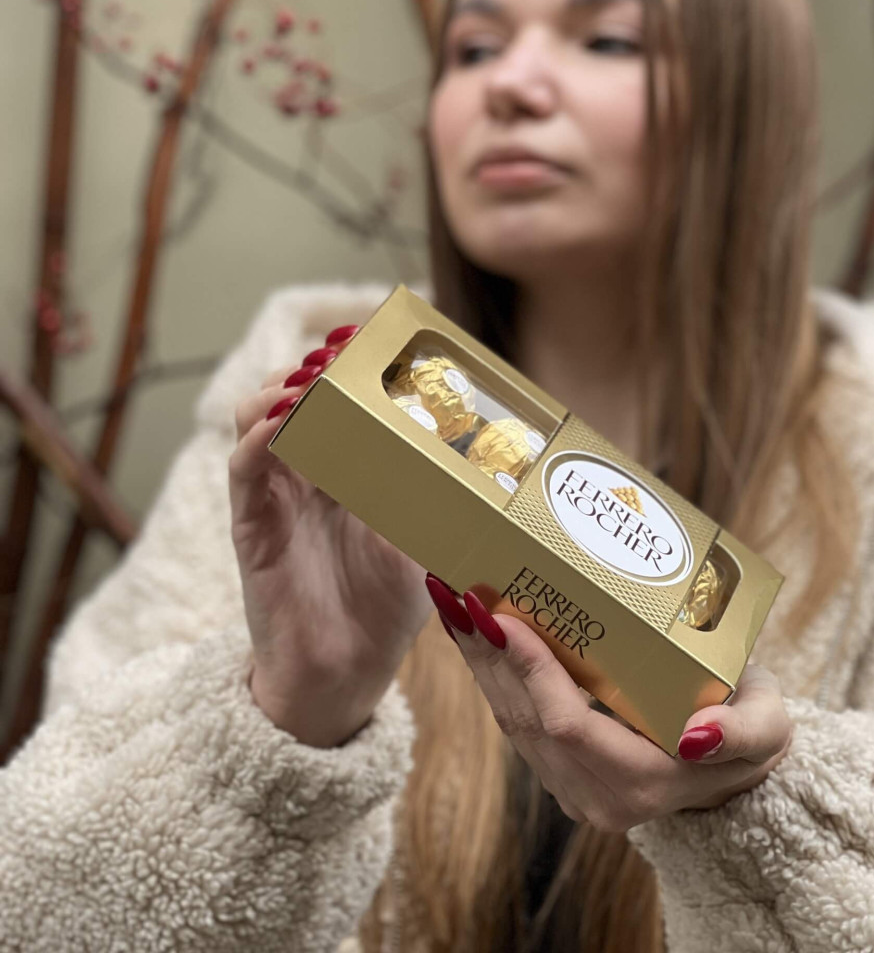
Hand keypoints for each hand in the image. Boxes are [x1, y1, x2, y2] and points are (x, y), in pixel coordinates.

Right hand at [228, 324, 431, 747]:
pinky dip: (259, 435)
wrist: (345, 673)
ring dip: (285, 389)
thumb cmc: (386, 609)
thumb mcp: (428, 545)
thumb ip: (444, 503)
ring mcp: (277, 494)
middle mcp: (309, 473)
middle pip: (297, 392)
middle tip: (347, 347)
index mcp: (349, 471)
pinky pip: (244, 466)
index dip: (353, 365)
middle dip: (320, 365)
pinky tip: (285, 420)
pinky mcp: (252, 524)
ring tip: (317, 378)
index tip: (381, 337)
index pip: (342, 400)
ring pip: (259, 414)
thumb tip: (494, 464)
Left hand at [428, 579, 793, 830]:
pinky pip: (515, 719)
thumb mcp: (767, 728)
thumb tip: (696, 735)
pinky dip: (490, 672)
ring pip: (510, 719)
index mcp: (641, 784)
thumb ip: (742, 734)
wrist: (734, 765)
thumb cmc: (750, 731)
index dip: (530, 671)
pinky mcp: (559, 769)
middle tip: (455, 591)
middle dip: (485, 654)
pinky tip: (472, 628)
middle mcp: (596, 796)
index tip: (501, 616)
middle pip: (523, 720)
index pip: (567, 725)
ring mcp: (572, 787)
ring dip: (477, 659)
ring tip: (450, 599)